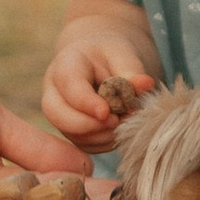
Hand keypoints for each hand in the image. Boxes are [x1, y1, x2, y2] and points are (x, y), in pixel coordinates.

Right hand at [41, 30, 159, 144]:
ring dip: (102, 135)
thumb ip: (132, 69)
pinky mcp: (72, 132)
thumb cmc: (110, 56)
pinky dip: (105, 142)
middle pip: (58, 115)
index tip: (107, 112)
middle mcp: (54, 92)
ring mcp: (59, 115)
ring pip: (73, 135)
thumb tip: (145, 84)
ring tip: (125, 120)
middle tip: (118, 120)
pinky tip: (120, 128)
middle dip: (90, 124)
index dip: (86, 103)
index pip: (69, 87)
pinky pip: (85, 145)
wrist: (101, 65)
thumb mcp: (122, 54)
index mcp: (64, 66)